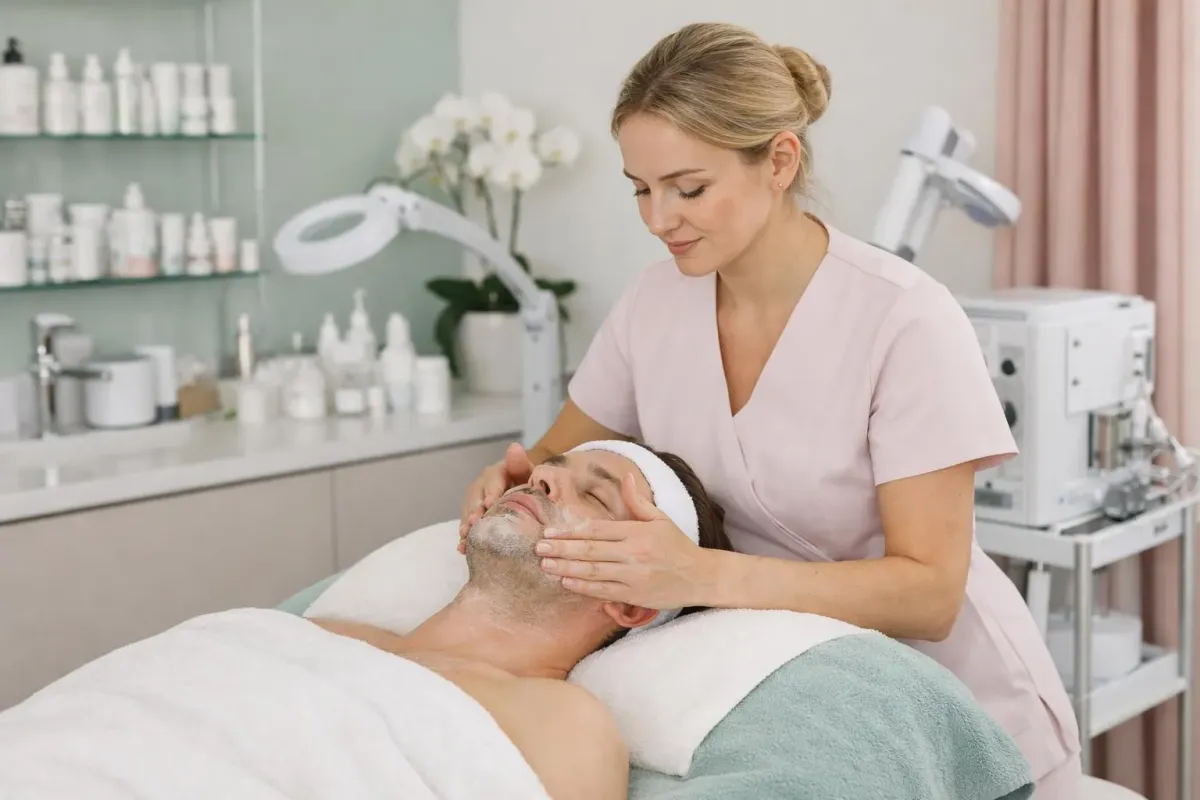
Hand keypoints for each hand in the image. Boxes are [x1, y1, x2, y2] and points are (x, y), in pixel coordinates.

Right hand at [458, 442, 534, 553]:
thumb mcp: (527, 473)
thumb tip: (514, 447)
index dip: (490, 491)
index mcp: (496, 473)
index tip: (490, 503)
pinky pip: (467, 525)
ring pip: (468, 511)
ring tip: (466, 536)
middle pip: (475, 496)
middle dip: (474, 510)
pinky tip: (462, 548)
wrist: (526, 494)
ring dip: (466, 524)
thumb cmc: (528, 484)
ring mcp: (475, 501)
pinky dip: (465, 538)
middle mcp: (482, 485)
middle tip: (475, 522)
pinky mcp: (473, 516)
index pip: (492, 479)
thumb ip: (520, 464)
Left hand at [535, 473, 714, 608]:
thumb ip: (637, 501)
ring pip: (593, 572)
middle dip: (561, 549)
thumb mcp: (660, 519)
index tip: (550, 531)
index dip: (571, 531)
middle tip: (538, 548)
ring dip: (566, 568)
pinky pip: (604, 591)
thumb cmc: (677, 545)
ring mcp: (634, 576)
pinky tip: (566, 582)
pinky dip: (583, 587)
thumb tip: (626, 477)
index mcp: (638, 532)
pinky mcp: (635, 595)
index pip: (598, 530)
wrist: (700, 577)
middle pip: (590, 550)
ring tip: (545, 565)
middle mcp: (634, 554)